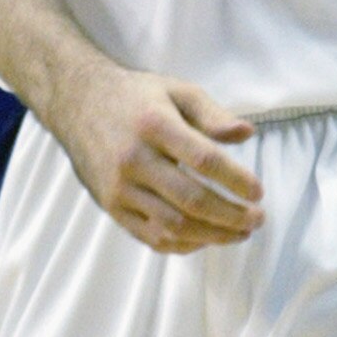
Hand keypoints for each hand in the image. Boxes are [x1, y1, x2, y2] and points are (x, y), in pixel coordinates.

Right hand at [55, 64, 264, 253]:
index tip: (258, 192)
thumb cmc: (136, 98)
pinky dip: (184, 245)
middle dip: (231, 216)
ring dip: (213, 236)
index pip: (204, 160)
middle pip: (191, 200)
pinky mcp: (111, 207)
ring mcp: (119, 188)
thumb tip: (246, 134)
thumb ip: (212, 114)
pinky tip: (206, 238)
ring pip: (173, 225)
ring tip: (240, 233)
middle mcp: (133, 159)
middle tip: (257, 219)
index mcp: (154, 125)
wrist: (77, 104)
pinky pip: (151, 237)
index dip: (236, 180)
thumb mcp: (176, 91)